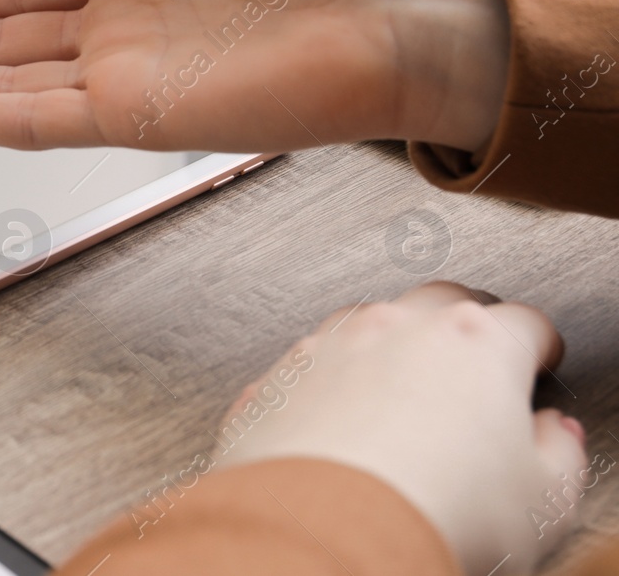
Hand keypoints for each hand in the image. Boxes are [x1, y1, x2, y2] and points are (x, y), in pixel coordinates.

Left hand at [217, 282, 586, 574]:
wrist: (326, 531)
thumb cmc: (431, 512)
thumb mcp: (540, 499)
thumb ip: (557, 454)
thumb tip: (552, 437)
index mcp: (473, 343)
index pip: (523, 323)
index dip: (537, 345)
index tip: (537, 358)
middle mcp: (394, 329)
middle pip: (441, 301)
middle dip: (463, 323)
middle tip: (475, 359)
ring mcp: (326, 348)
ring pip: (366, 322)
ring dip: (387, 345)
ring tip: (401, 389)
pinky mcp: (274, 379)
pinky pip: (307, 366)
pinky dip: (326, 383)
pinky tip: (334, 416)